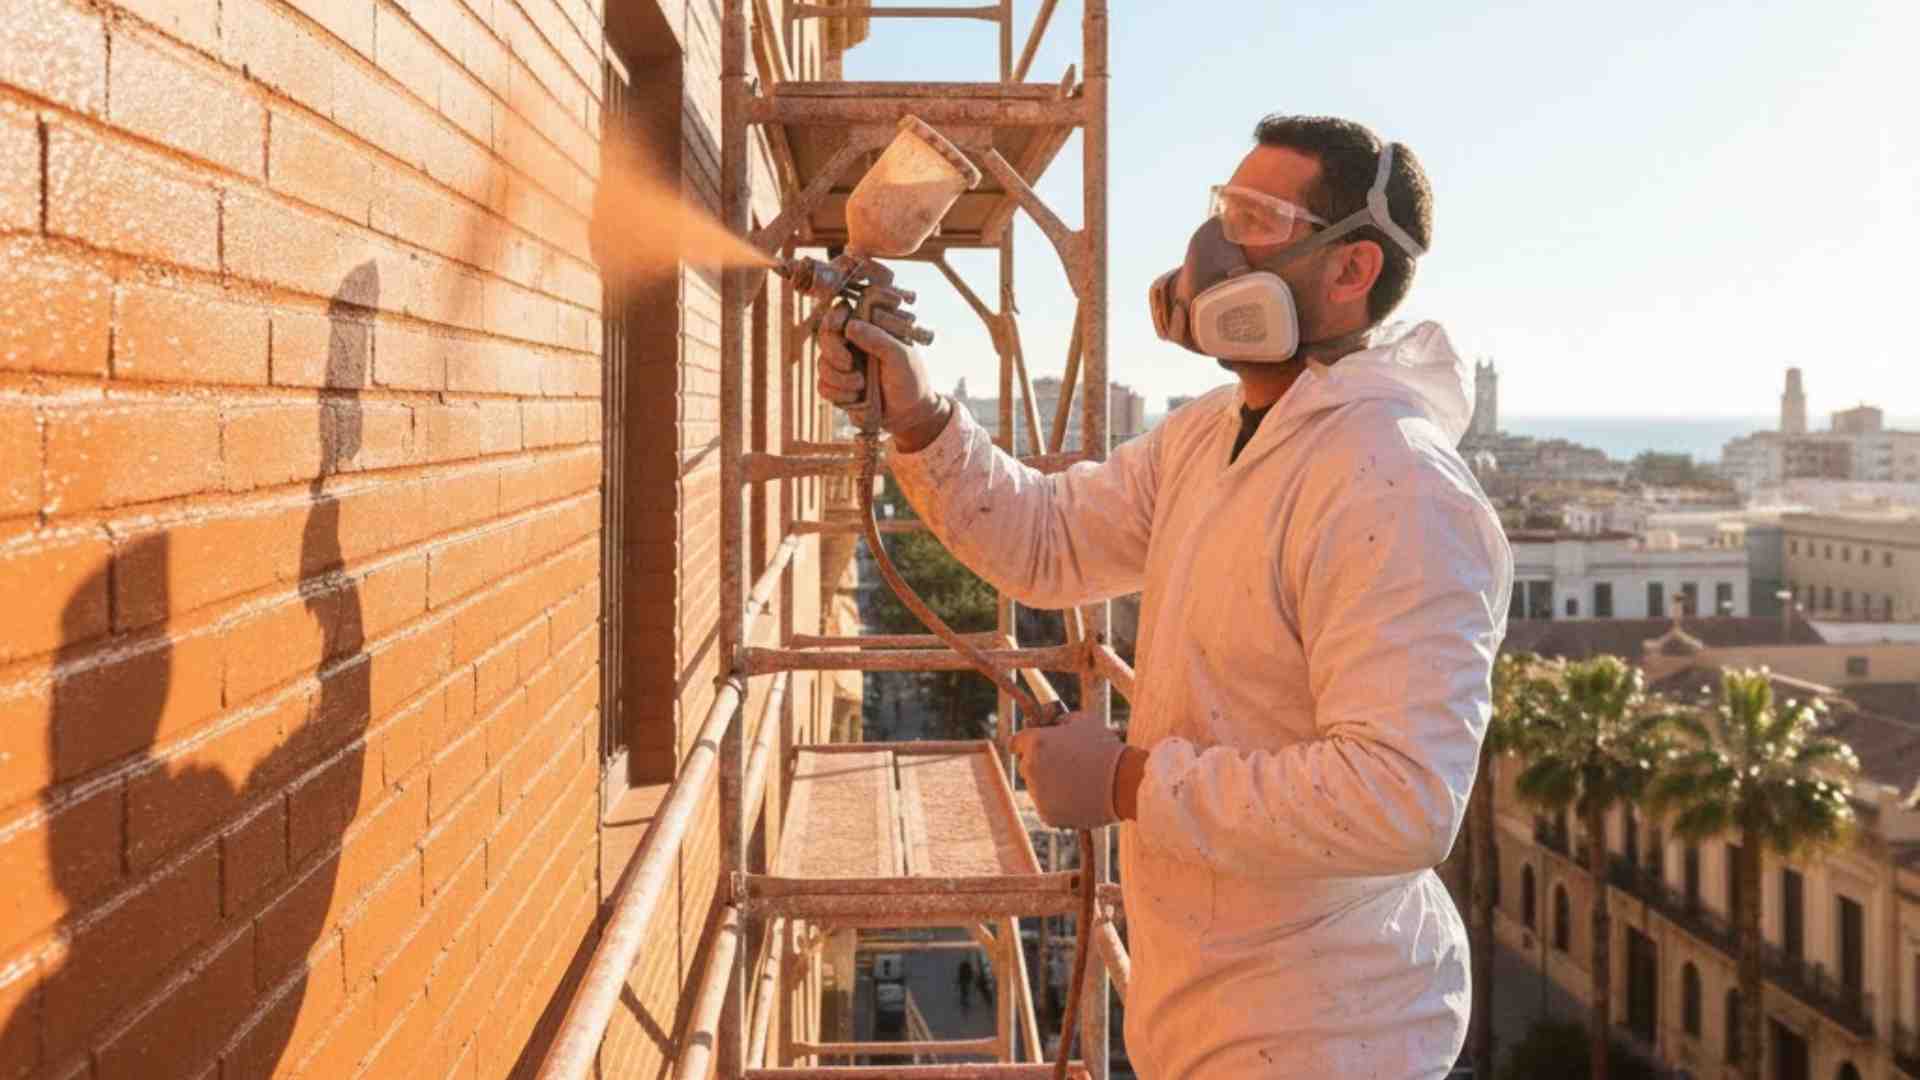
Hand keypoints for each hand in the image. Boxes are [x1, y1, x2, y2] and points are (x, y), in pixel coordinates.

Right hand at [816, 308, 946, 446]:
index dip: (834, 317)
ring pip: (822, 364)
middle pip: (824, 336)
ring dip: (839, 378)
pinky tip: (855, 398)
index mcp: (868, 327)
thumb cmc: (910, 378)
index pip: (841, 311)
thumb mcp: (901, 356)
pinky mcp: (837, 386)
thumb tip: (850, 326)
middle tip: (849, 364)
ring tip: (861, 385)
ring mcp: (842, 364)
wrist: (908, 412)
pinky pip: (823, 385)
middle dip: (834, 353)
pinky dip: (837, 394)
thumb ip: (878, 339)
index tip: (839, 328)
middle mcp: (852, 343)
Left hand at [1008, 710, 1126, 828]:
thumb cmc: (1105, 748)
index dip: (1027, 744)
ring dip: (1049, 784)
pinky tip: (1080, 797)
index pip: (1015, 743)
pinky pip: (1047, 807)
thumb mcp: (1083, 721)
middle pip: (1026, 766)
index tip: (1036, 748)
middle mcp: (1030, 767)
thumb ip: (1059, 720)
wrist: (1125, 783)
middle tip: (1065, 765)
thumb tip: (1048, 721)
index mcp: (1035, 742)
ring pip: (1036, 788)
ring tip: (1078, 782)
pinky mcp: (1047, 815)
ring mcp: (1037, 793)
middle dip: (1040, 764)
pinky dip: (1059, 804)